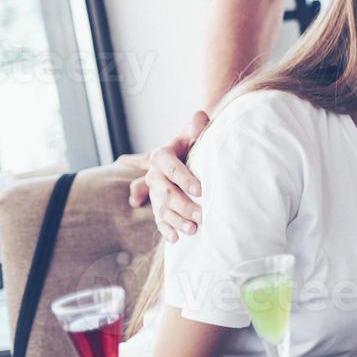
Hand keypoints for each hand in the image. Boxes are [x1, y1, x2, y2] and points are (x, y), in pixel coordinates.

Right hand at [132, 111, 209, 242]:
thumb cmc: (191, 143)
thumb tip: (200, 116)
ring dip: (177, 220)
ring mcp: (154, 192)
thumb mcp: (193, 133)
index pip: (170, 166)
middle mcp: (154, 174)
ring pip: (162, 208)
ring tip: (193, 230)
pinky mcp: (157, 205)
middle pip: (166, 192)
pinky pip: (159, 219)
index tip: (200, 189)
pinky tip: (176, 239)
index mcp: (161, 155)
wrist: (183, 154)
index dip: (184, 178)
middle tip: (202, 216)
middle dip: (184, 205)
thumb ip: (196, 127)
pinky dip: (166, 229)